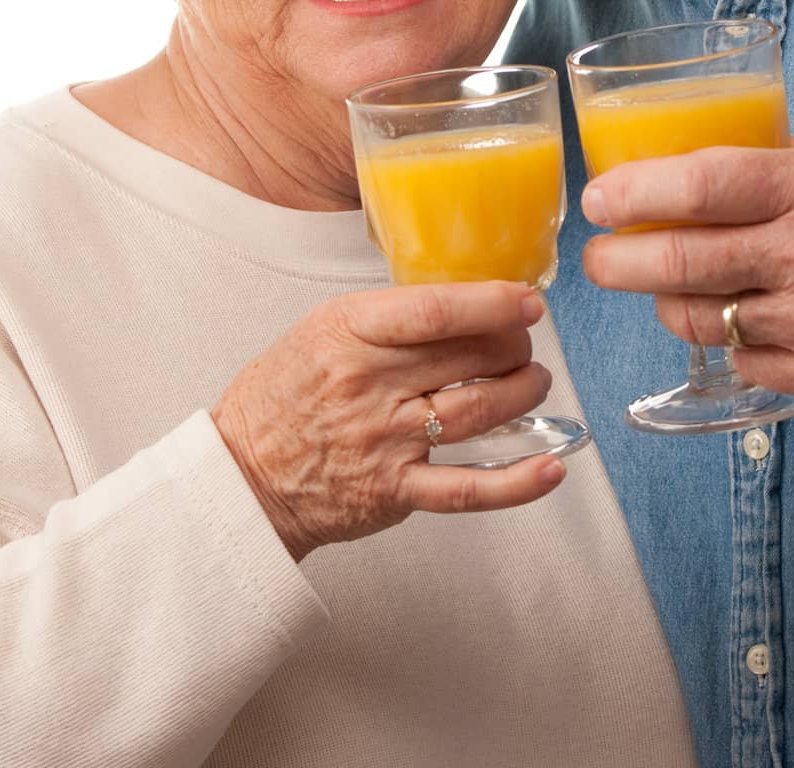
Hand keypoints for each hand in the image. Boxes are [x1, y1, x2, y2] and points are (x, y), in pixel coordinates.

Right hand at [212, 283, 562, 559]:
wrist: (242, 476)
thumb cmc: (284, 395)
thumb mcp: (322, 329)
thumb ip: (388, 318)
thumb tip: (465, 304)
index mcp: (349, 332)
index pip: (435, 310)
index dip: (492, 303)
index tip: (528, 301)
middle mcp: (370, 383)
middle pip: (469, 356)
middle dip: (513, 345)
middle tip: (523, 342)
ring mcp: (385, 440)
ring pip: (479, 410)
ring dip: (522, 392)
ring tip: (533, 381)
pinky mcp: (395, 492)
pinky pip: (469, 488)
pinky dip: (517, 481)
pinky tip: (551, 467)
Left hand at [581, 131, 793, 414]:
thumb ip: (779, 160)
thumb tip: (701, 161)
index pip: (698, 186)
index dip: (633, 192)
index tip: (598, 196)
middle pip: (677, 263)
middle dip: (614, 263)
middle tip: (595, 257)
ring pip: (699, 318)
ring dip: (664, 302)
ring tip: (661, 284)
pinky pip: (742, 359)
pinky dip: (726, 338)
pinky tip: (734, 316)